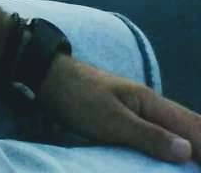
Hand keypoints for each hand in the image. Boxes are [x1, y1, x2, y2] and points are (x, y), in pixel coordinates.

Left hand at [39, 54, 200, 163]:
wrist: (49, 78)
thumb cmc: (78, 98)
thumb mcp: (112, 121)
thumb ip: (149, 136)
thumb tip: (187, 151)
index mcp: (151, 102)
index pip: (192, 126)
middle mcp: (150, 103)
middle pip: (190, 124)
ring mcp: (139, 108)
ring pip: (177, 126)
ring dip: (194, 142)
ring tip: (199, 159)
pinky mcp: (128, 116)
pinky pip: (161, 129)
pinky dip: (176, 140)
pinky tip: (177, 151)